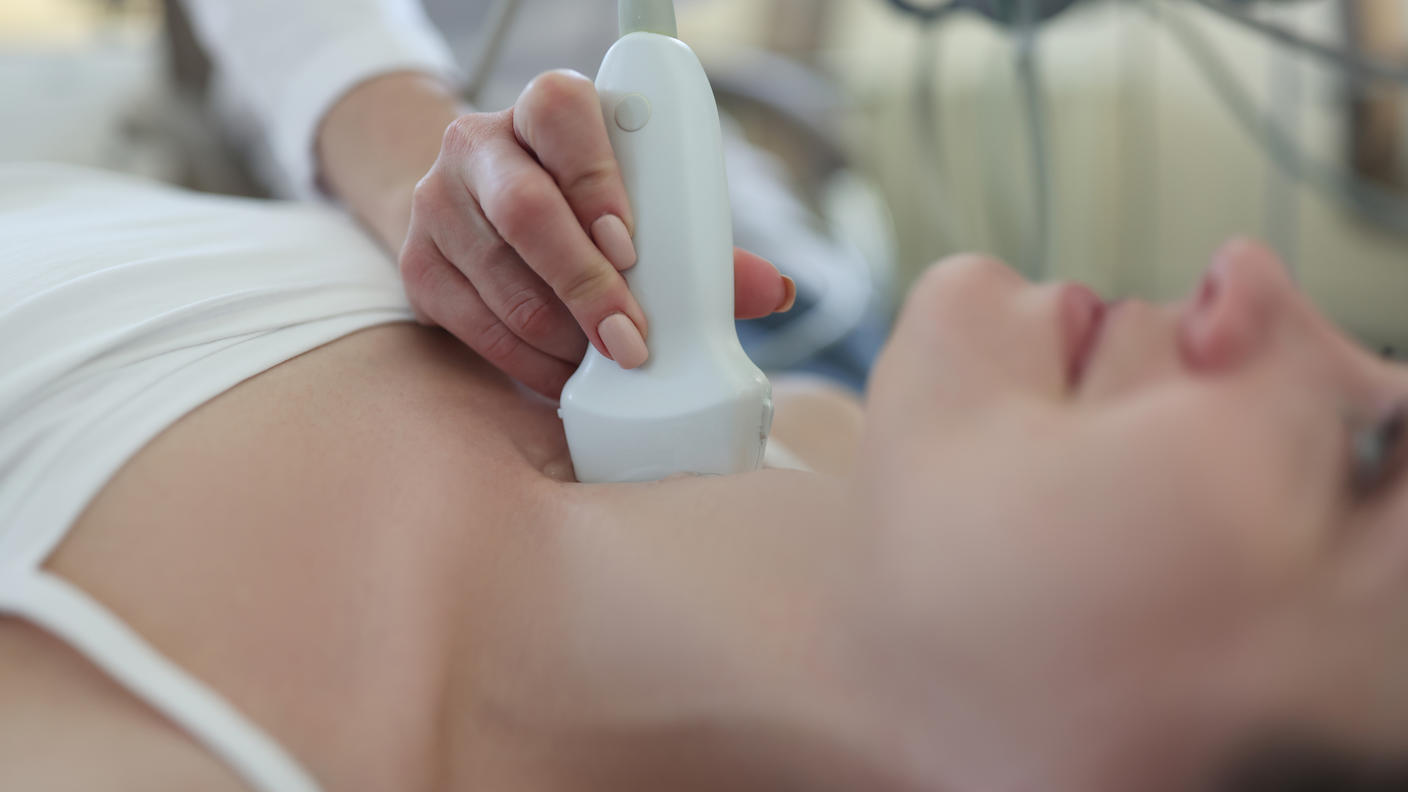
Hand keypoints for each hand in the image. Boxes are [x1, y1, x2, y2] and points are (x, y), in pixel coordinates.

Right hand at [398, 69, 794, 397]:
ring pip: (501, 277)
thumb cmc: (578, 206)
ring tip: (604, 360)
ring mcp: (439, 205)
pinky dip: (527, 359)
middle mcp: (479, 146)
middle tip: (629, 339)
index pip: (560, 116)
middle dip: (585, 284)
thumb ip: (697, 243)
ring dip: (562, 334)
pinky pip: (475, 324)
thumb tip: (772, 291)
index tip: (630, 244)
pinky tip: (563, 373)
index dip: (596, 180)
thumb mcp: (631, 202)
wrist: (478, 210)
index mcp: (542, 109)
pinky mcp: (419, 266)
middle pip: (526, 210)